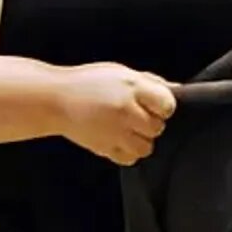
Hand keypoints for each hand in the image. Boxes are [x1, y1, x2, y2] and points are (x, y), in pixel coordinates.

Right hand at [58, 63, 176, 165]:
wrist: (54, 100)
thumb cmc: (87, 83)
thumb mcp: (120, 73)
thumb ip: (149, 81)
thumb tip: (177, 89)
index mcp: (131, 87)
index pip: (168, 104)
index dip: (163, 106)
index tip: (155, 104)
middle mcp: (125, 110)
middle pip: (158, 127)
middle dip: (150, 122)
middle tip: (136, 115)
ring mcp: (115, 131)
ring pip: (146, 147)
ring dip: (141, 139)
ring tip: (128, 129)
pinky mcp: (105, 148)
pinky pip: (130, 159)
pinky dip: (128, 152)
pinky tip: (119, 139)